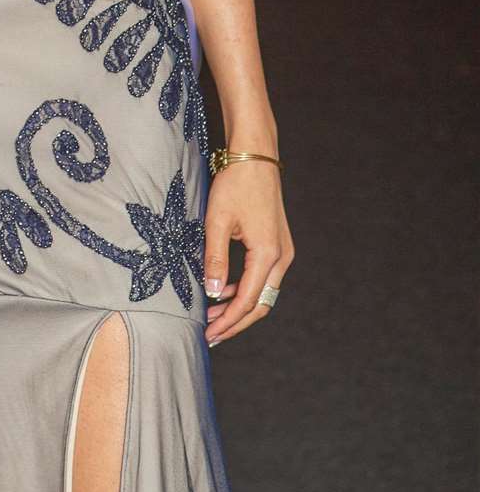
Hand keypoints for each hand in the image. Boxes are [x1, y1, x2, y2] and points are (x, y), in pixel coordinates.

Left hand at [202, 156, 293, 347]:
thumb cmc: (236, 184)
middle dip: (236, 322)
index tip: (209, 334)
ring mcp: (283, 250)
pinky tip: (225, 291)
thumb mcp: (217, 221)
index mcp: (268, 254)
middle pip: (262, 304)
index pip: (248, 301)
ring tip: (214, 316)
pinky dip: (246, 288)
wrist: (255, 155)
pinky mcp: (277, 243)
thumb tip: (214, 294)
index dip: (228, 321)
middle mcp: (282, 257)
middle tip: (212, 335)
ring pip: (265, 292)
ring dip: (240, 306)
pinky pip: (264, 277)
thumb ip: (215, 259)